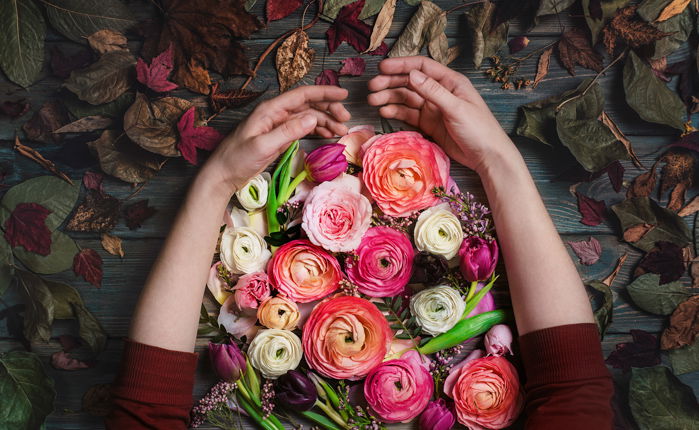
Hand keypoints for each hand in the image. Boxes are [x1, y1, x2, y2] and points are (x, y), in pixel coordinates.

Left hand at [200, 85, 350, 194]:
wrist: (222, 174)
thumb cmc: (237, 159)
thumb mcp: (263, 146)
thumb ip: (288, 131)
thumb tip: (313, 118)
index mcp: (270, 110)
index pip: (302, 95)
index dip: (324, 92)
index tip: (343, 94)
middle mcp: (276, 114)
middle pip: (308, 104)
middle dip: (329, 108)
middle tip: (345, 119)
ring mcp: (278, 125)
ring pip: (307, 117)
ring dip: (325, 121)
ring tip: (341, 131)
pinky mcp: (279, 137)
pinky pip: (302, 129)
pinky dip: (317, 131)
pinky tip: (328, 136)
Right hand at [367, 56, 515, 173]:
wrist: (487, 156)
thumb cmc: (479, 130)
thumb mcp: (456, 108)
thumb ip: (433, 91)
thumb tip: (411, 75)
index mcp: (450, 82)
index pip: (422, 67)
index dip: (401, 65)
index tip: (382, 68)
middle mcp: (439, 92)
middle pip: (410, 82)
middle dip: (390, 83)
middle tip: (372, 87)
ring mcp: (433, 108)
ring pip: (406, 99)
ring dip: (389, 98)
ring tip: (373, 101)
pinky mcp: (429, 124)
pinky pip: (409, 115)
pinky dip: (396, 113)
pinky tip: (384, 112)